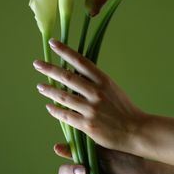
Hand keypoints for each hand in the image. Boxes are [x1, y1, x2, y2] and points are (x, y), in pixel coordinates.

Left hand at [33, 38, 147, 152]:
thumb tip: (76, 74)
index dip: (66, 51)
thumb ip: (96, 82)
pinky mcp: (88, 125)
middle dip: (50, 69)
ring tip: (40, 86)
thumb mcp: (113, 89)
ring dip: (50, 90)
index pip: (81, 62)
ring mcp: (91, 109)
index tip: (53, 43)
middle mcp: (96, 92)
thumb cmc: (125, 109)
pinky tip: (49, 107)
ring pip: (64, 97)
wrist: (136, 130)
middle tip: (37, 63)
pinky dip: (56, 110)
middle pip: (68, 77)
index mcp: (104, 80)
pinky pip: (66, 116)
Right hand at [53, 143, 160, 173]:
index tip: (59, 148)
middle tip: (82, 169)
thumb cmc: (131, 160)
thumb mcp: (110, 150)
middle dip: (70, 171)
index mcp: (89, 156)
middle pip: (65, 172)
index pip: (70, 153)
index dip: (64, 151)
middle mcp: (87, 171)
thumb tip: (77, 131)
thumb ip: (92, 146)